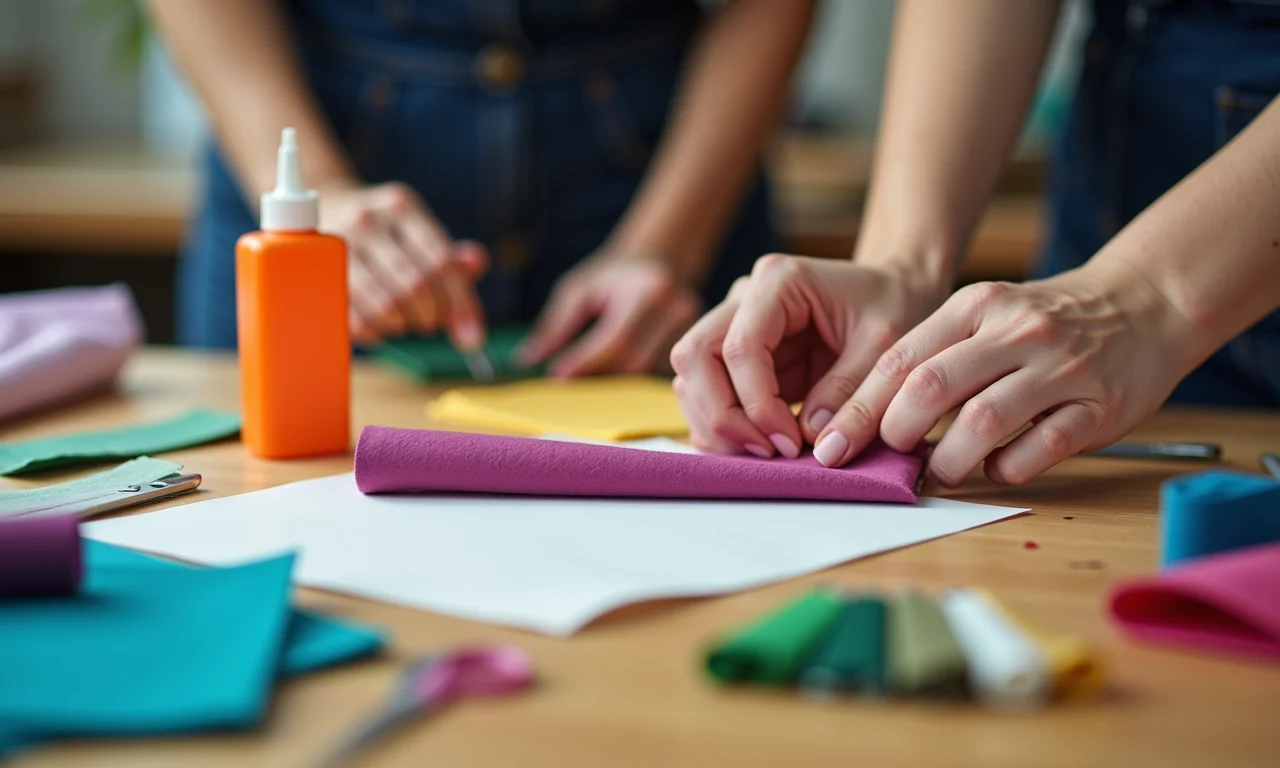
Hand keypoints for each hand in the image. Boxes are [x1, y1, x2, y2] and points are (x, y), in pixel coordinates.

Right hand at [319, 181, 488, 347]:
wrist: (327, 211)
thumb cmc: (387, 235)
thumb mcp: (423, 236)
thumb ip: (456, 267)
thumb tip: (475, 308)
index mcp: (401, 207)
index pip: (441, 260)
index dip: (459, 302)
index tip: (466, 328)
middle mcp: (366, 220)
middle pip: (415, 284)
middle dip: (431, 315)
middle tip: (431, 323)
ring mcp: (336, 246)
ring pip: (386, 304)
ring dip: (404, 324)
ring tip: (405, 322)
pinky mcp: (315, 276)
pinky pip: (355, 318)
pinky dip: (376, 332)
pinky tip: (380, 327)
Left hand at [520, 253, 701, 376]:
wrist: (659, 262)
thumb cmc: (613, 277)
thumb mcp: (579, 289)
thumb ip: (556, 325)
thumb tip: (526, 359)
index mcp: (648, 289)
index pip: (618, 337)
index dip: (586, 360)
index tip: (557, 375)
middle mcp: (676, 308)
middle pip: (635, 360)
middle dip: (599, 376)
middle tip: (568, 381)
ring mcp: (691, 329)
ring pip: (648, 373)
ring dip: (614, 383)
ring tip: (589, 380)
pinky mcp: (696, 345)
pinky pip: (659, 375)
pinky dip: (633, 382)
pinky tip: (613, 379)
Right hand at [669, 255, 945, 456]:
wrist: (895, 293)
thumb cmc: (894, 307)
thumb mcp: (887, 347)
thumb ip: (851, 393)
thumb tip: (814, 443)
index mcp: (779, 281)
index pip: (738, 347)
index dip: (756, 403)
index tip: (791, 442)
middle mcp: (744, 297)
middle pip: (693, 357)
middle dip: (722, 414)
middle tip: (768, 452)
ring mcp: (734, 325)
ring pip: (689, 378)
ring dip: (717, 424)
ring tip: (766, 452)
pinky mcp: (735, 356)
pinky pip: (706, 394)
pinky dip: (721, 427)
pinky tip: (757, 446)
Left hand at [812, 260, 1197, 484]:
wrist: (1143, 305)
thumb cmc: (1045, 322)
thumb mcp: (986, 314)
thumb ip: (936, 354)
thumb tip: (870, 418)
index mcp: (976, 306)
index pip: (901, 358)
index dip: (860, 407)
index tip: (834, 445)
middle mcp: (1015, 331)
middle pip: (932, 386)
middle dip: (897, 431)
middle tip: (892, 453)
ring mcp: (1059, 367)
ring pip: (983, 421)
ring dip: (950, 459)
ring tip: (942, 470)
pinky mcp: (1098, 406)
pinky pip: (1041, 447)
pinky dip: (1008, 468)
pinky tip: (997, 469)